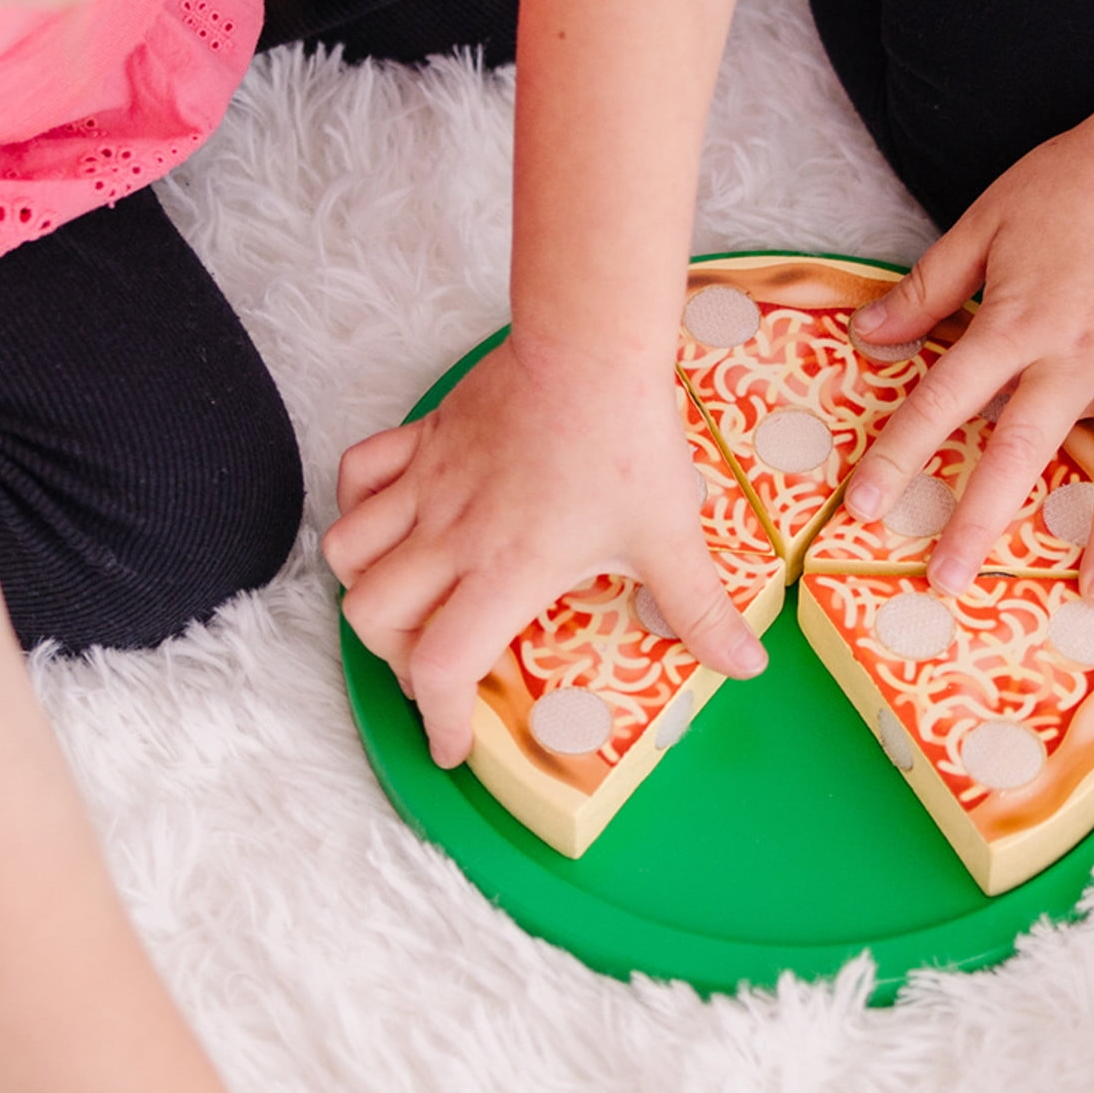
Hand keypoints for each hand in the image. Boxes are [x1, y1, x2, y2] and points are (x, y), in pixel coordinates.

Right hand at [323, 335, 766, 765]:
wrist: (593, 347)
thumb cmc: (628, 440)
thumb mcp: (670, 536)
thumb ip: (701, 608)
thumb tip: (745, 664)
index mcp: (505, 572)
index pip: (440, 667)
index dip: (437, 719)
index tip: (452, 745)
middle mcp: (451, 535)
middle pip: (373, 617)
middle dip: (395, 658)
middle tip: (436, 666)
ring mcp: (429, 484)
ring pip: (348, 550)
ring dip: (367, 586)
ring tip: (406, 602)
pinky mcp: (424, 438)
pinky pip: (356, 474)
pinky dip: (357, 506)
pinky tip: (391, 522)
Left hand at [842, 115, 1093, 602]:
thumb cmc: (1073, 184)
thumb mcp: (983, 223)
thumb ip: (928, 286)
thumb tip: (866, 334)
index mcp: (1014, 326)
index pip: (942, 400)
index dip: (900, 454)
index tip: (865, 507)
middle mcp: (1074, 358)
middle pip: (1018, 449)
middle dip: (980, 519)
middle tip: (949, 581)